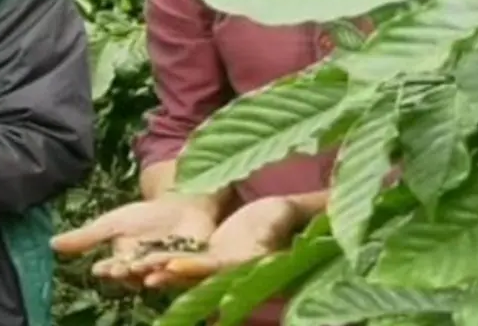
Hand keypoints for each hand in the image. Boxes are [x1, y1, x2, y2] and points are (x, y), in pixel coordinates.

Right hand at [50, 197, 217, 289]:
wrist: (179, 206)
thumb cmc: (144, 217)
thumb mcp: (112, 224)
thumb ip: (86, 237)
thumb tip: (51, 244)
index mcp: (127, 265)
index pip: (115, 268)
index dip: (110, 268)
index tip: (101, 268)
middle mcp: (148, 272)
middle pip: (139, 273)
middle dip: (131, 272)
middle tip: (124, 269)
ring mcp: (172, 269)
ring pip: (162, 273)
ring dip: (155, 274)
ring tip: (147, 272)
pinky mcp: (196, 264)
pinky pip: (188, 267)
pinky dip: (180, 266)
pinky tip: (173, 263)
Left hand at [136, 196, 310, 286]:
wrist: (268, 220)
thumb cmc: (285, 216)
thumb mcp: (293, 209)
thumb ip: (314, 208)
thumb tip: (339, 199)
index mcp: (255, 261)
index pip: (230, 268)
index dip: (207, 270)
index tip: (182, 267)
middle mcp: (233, 272)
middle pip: (202, 277)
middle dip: (179, 278)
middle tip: (153, 277)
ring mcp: (215, 269)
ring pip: (185, 274)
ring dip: (163, 274)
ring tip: (139, 273)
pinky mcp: (201, 261)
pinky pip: (178, 263)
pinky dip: (159, 264)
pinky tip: (137, 265)